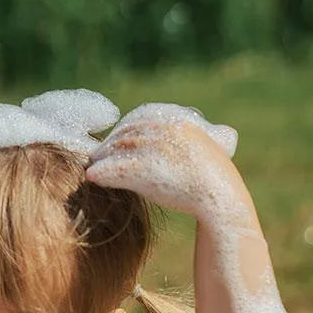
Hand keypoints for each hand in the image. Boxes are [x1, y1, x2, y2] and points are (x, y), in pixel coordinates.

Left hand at [86, 104, 241, 221]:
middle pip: (126, 131)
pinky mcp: (145, 168)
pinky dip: (102, 172)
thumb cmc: (215, 178)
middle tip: (97, 155)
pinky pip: (115, 168)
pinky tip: (92, 178)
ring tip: (93, 167)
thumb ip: (189, 138)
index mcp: (176, 118)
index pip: (141, 116)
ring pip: (117, 148)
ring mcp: (153, 146)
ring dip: (102, 158)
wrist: (221, 196)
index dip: (125, 128)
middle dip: (110, 143)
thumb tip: (213, 134)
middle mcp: (163, 127)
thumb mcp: (206, 146)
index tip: (115, 139)